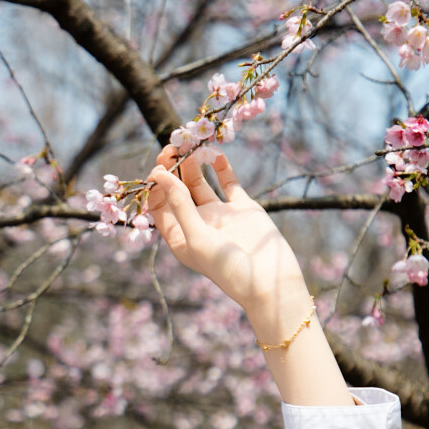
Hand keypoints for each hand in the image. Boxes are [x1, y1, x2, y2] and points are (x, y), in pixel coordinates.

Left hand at [144, 146, 307, 314]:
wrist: (271, 283)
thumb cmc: (228, 268)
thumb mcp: (197, 237)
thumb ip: (179, 204)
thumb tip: (159, 173)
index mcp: (179, 236)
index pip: (159, 205)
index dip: (157, 185)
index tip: (158, 168)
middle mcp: (197, 224)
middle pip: (178, 190)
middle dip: (173, 169)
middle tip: (172, 146)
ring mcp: (220, 215)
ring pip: (200, 183)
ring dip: (194, 164)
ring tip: (191, 145)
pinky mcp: (243, 208)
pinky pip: (228, 183)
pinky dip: (221, 168)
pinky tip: (215, 152)